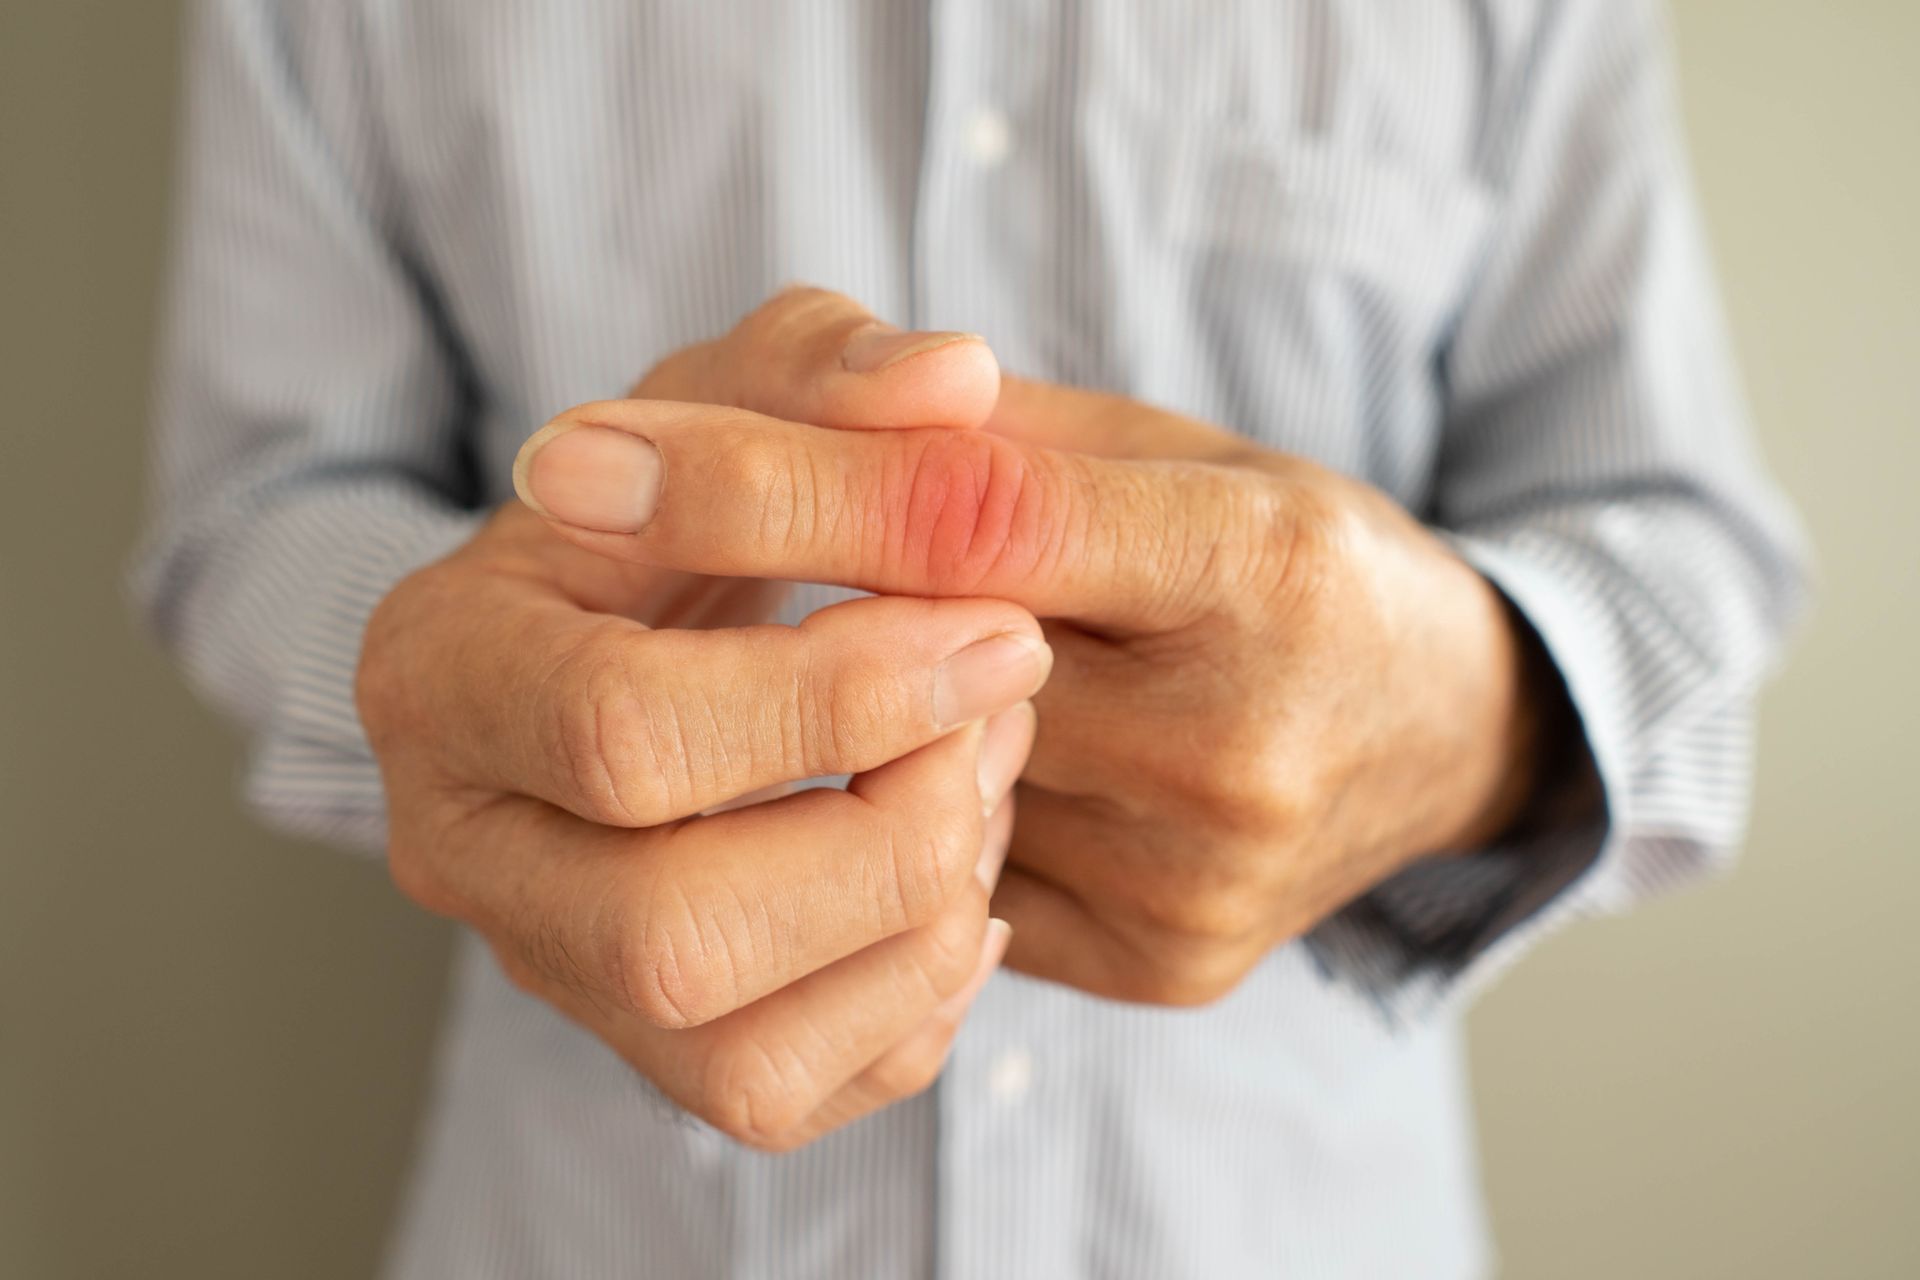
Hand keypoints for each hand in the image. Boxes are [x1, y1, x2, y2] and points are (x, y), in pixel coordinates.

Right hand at [357, 290, 1048, 1149]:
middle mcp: (458, 848)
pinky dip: (911, 1010)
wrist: (637, 625)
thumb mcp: (738, 393)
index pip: (625, 730)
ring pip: (729, 1053)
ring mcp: (543, 966)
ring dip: (912, 933)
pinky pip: (781, 1097)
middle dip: (887, 837)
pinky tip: (960, 892)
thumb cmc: (684, 499)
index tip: (993, 631)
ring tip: (987, 801)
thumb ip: (832, 370)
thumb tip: (949, 376)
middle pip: (670, 928)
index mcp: (442, 669)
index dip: (838, 697)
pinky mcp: (637, 1045)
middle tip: (1000, 732)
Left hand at [512, 319, 1562, 1005]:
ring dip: (854, 731)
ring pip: (916, 793)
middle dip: (796, 622)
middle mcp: (1239, 740)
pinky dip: (916, 818)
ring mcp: (1200, 880)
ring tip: (892, 675)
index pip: (972, 516)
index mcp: (1256, 560)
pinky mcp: (1167, 965)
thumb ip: (981, 436)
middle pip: (920, 666)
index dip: (767, 484)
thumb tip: (758, 431)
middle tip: (741, 585)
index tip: (585, 466)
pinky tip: (951, 774)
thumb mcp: (1168, 447)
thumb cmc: (1281, 557)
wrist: (1440, 726)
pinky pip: (960, 890)